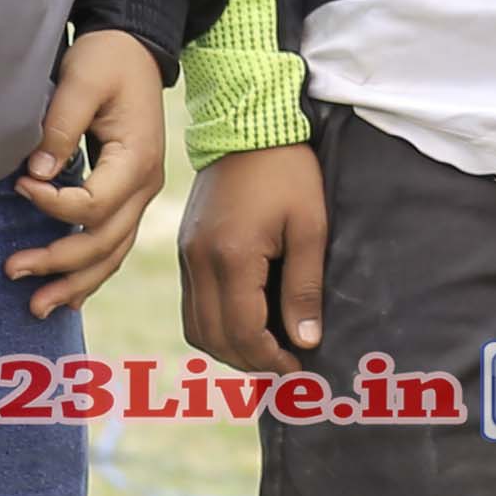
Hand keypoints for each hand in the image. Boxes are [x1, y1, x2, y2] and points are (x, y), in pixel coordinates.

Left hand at [10, 30, 170, 317]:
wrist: (135, 48)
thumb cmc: (107, 59)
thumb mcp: (82, 79)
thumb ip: (61, 125)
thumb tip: (35, 174)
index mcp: (137, 159)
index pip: (94, 204)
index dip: (53, 205)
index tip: (17, 187)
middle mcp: (145, 186)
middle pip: (104, 242)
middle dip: (58, 263)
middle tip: (11, 269)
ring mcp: (140, 196)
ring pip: (112, 254)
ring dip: (75, 283)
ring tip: (35, 308)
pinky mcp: (128, 197)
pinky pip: (113, 246)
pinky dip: (90, 274)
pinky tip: (67, 297)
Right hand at [180, 140, 326, 371]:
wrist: (247, 125)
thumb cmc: (288, 172)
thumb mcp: (310, 227)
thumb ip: (305, 287)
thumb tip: (307, 340)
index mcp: (231, 256)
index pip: (243, 332)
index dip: (271, 359)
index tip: (299, 370)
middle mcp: (199, 261)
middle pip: (214, 337)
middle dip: (249, 362)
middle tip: (286, 370)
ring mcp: (186, 255)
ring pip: (195, 327)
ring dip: (228, 349)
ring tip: (266, 354)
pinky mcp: (185, 248)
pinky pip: (191, 305)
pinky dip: (214, 326)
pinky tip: (245, 326)